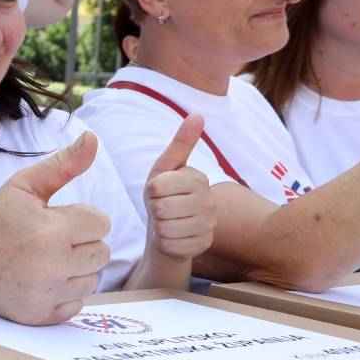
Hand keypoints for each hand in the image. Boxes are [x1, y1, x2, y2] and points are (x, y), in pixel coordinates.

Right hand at [0, 131, 111, 324]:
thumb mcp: (25, 185)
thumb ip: (63, 164)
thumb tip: (92, 138)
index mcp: (50, 231)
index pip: (101, 223)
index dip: (80, 218)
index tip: (54, 219)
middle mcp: (49, 267)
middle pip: (102, 253)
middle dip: (81, 244)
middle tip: (50, 240)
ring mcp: (44, 295)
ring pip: (92, 280)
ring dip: (75, 270)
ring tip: (45, 260)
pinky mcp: (38, 315)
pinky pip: (76, 305)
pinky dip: (63, 294)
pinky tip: (41, 281)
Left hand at [144, 113, 214, 259]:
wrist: (168, 230)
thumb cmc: (162, 196)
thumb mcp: (164, 169)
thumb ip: (180, 144)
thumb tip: (198, 114)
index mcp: (198, 178)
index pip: (157, 186)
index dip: (150, 191)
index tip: (158, 192)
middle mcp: (209, 200)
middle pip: (161, 208)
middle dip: (153, 211)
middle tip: (161, 209)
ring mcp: (209, 225)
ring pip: (166, 228)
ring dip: (158, 228)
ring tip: (166, 222)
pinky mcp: (203, 245)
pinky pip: (172, 245)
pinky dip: (165, 243)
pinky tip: (172, 237)